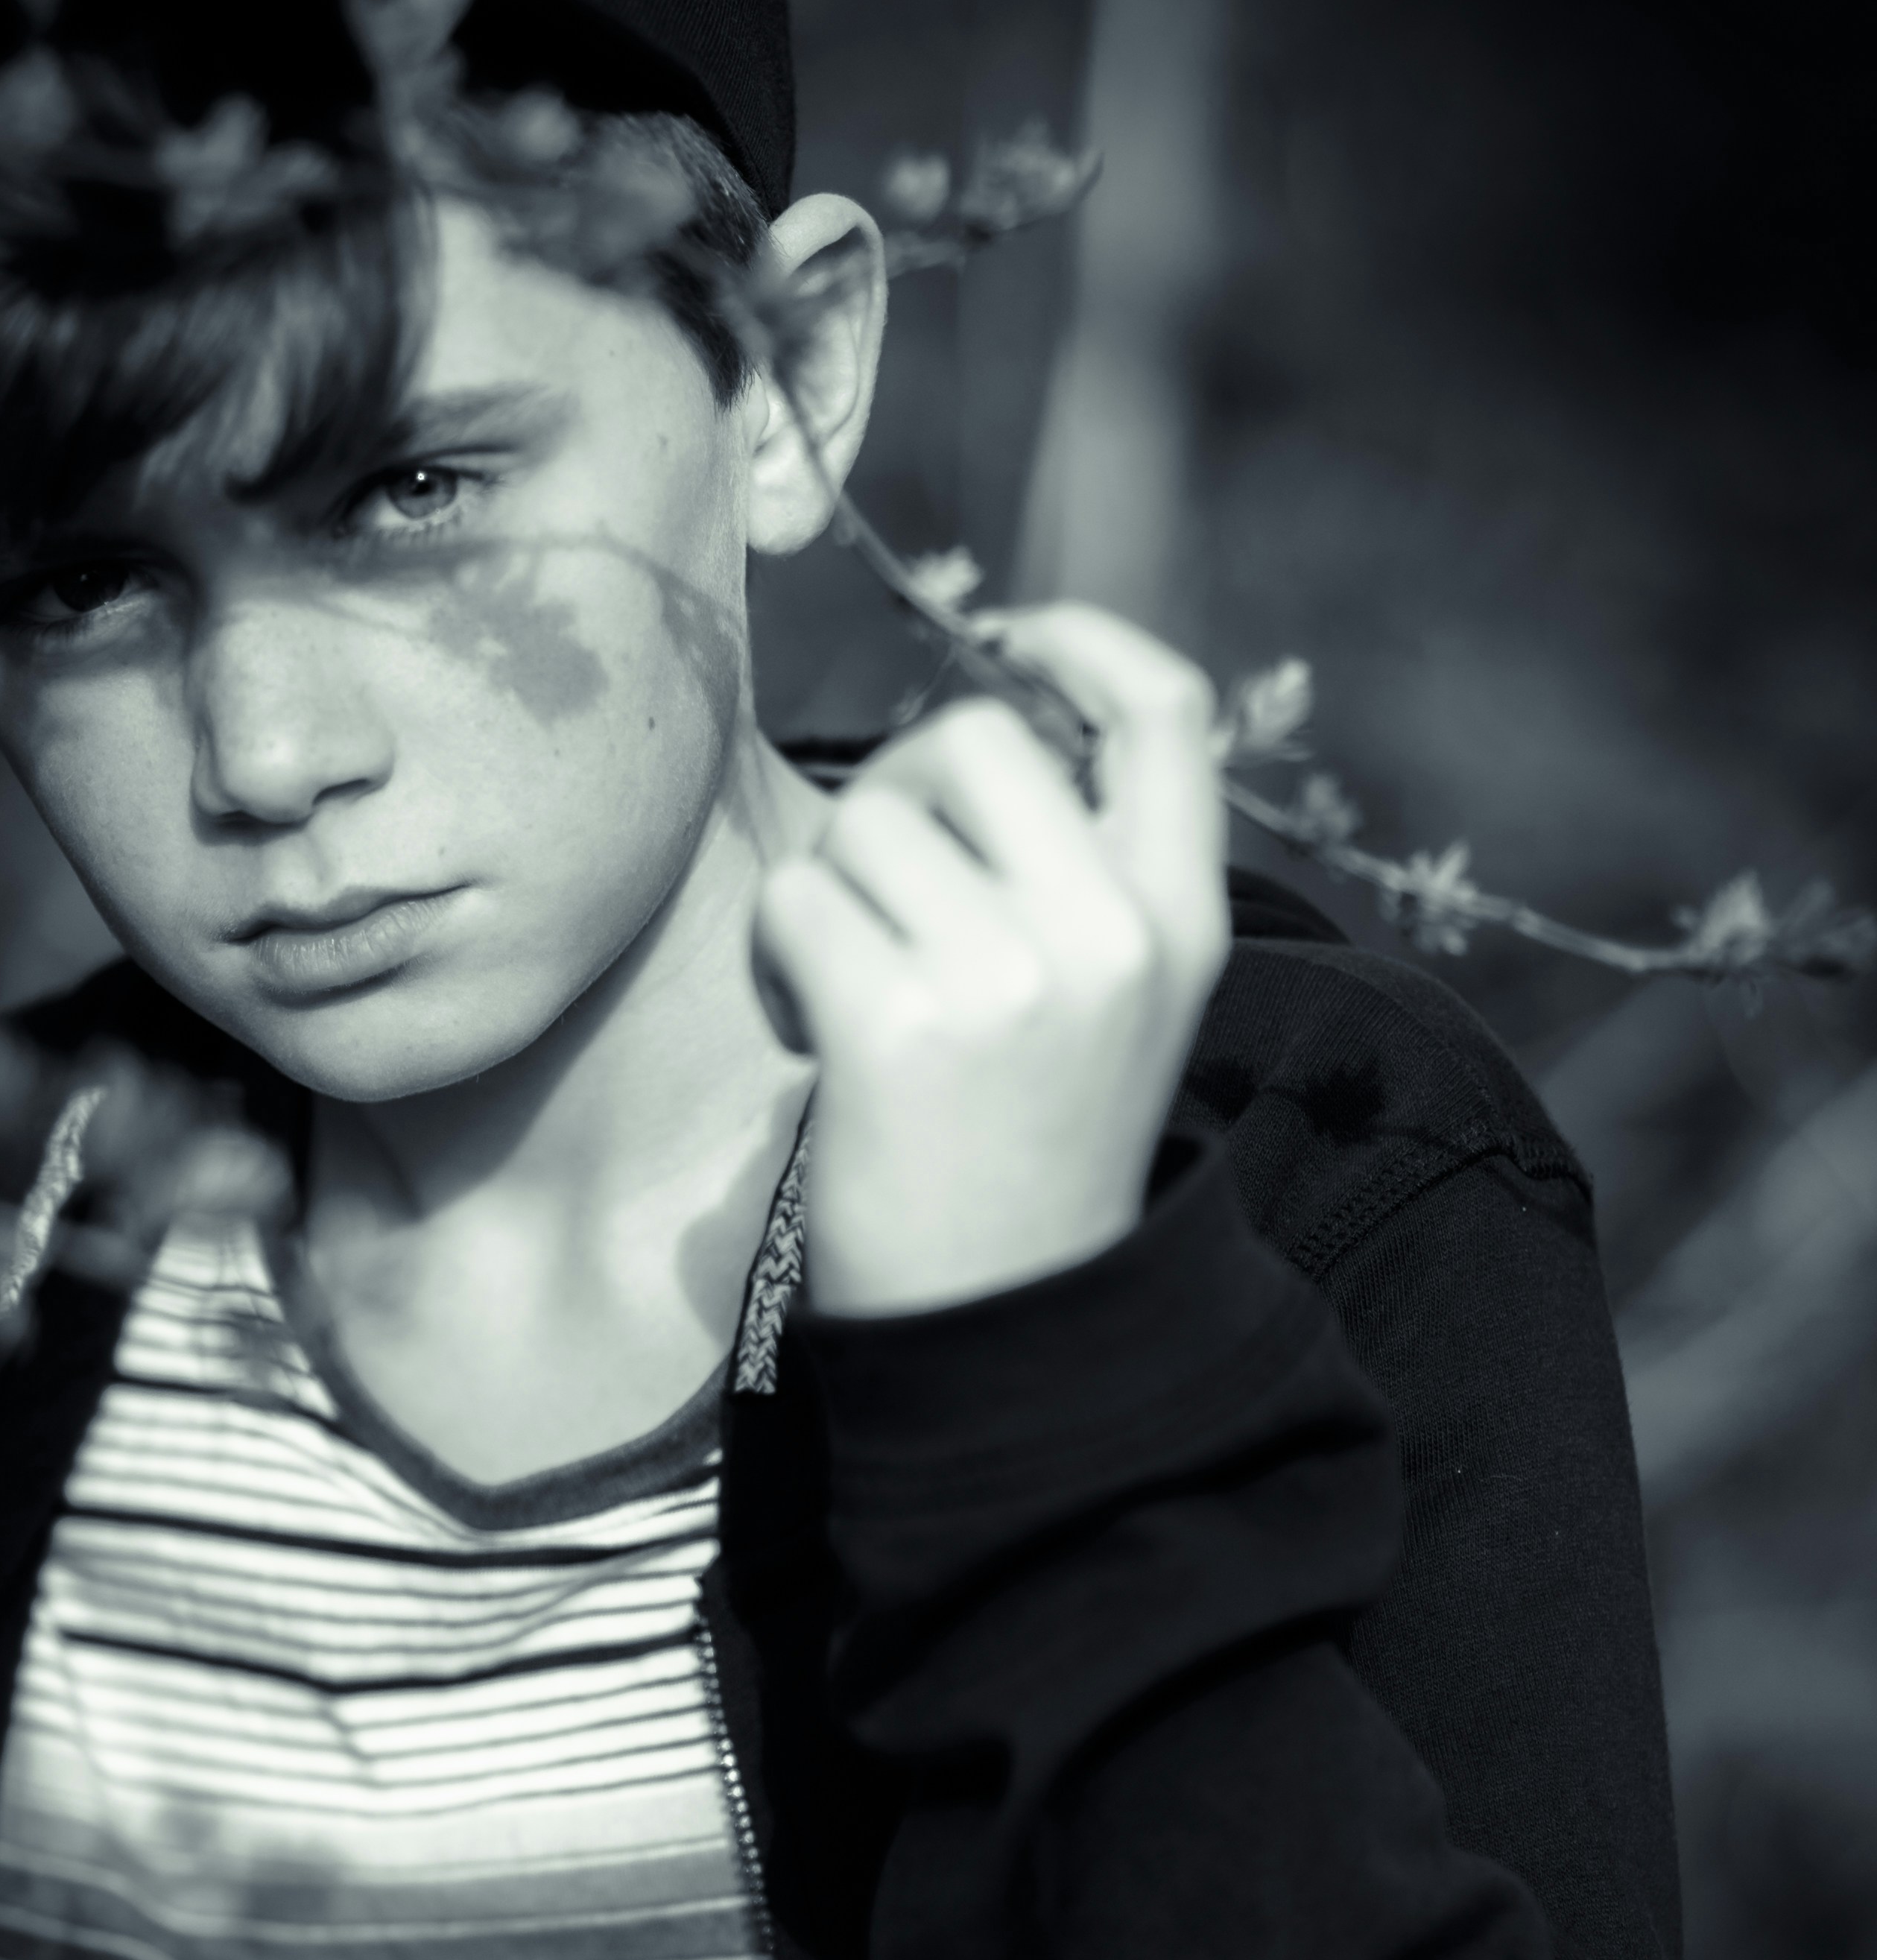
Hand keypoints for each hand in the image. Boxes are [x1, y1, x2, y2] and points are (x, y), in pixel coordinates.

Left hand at [755, 601, 1227, 1314]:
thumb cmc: (1028, 1148)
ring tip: (855, 993)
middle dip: (899, 789)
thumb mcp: (1117, 1001)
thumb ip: (1082, 869)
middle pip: (973, 737)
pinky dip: (778, 958)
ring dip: (829, 893)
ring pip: (864, 820)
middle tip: (885, 890)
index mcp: (1182, 919)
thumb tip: (983, 719)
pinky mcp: (899, 1022)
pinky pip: (797, 900)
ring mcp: (1008, 976)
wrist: (1000, 1321)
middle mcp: (1111, 933)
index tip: (1008, 638)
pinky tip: (814, 1032)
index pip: (1165, 714)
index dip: (1080, 642)